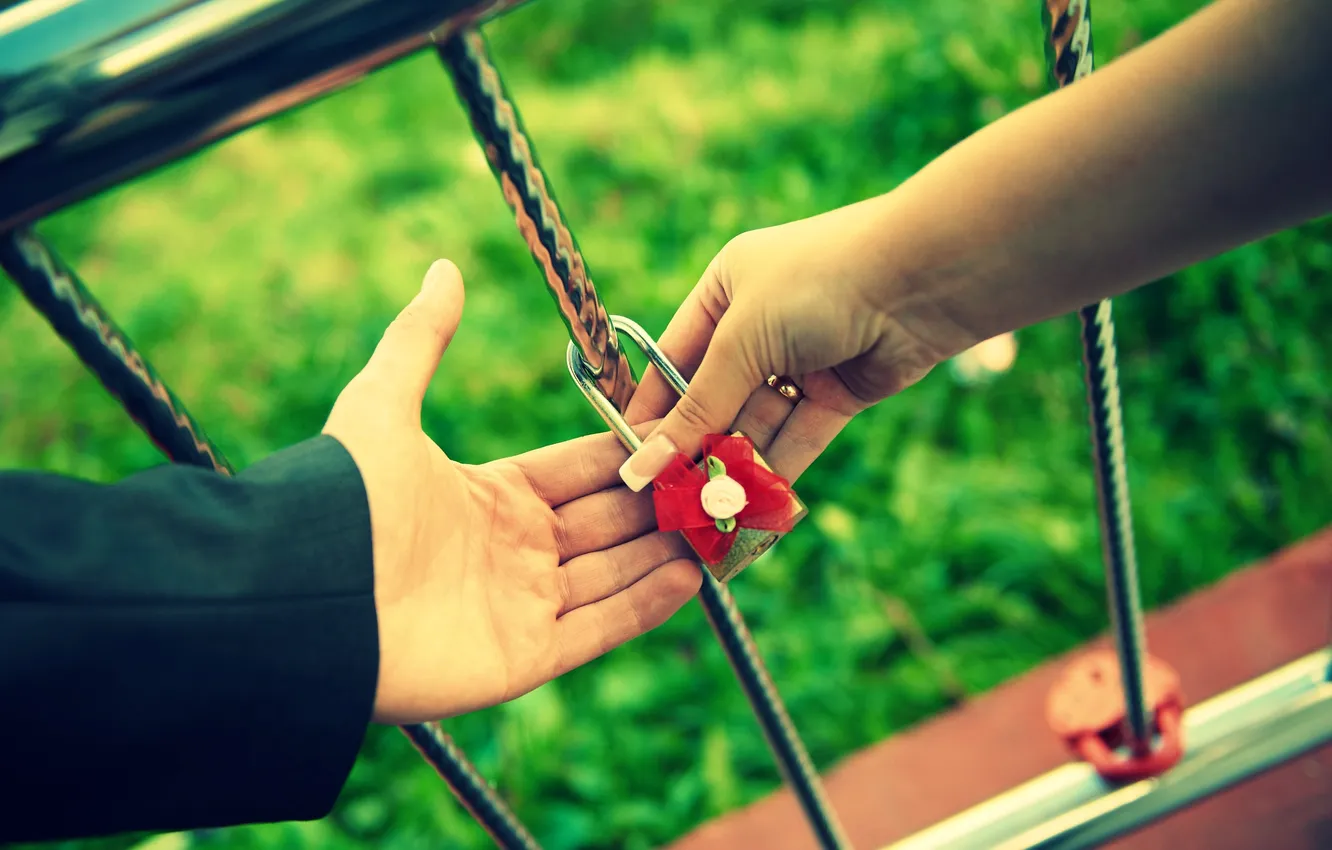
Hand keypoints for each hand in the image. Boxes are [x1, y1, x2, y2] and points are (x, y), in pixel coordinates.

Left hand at [322, 260, 701, 724]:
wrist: (306, 599)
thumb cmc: (344, 501)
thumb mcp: (381, 404)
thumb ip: (421, 338)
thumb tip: (444, 266)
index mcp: (490, 497)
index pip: (579, 471)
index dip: (629, 454)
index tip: (683, 432)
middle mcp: (512, 551)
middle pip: (608, 522)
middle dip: (663, 502)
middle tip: (723, 479)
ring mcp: (520, 606)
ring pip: (614, 573)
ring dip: (669, 551)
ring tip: (726, 526)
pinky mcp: (523, 656)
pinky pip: (598, 628)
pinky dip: (647, 604)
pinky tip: (695, 576)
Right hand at [620, 203, 959, 488]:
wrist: (922, 279)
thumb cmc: (818, 283)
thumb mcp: (742, 342)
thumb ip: (696, 409)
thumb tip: (641, 466)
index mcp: (724, 291)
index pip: (672, 362)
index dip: (653, 414)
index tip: (630, 466)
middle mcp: (758, 325)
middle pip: (715, 401)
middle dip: (695, 451)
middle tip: (669, 504)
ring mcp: (800, 360)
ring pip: (756, 425)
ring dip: (734, 470)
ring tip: (708, 517)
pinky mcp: (838, 392)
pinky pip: (796, 438)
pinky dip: (776, 473)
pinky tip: (752, 509)